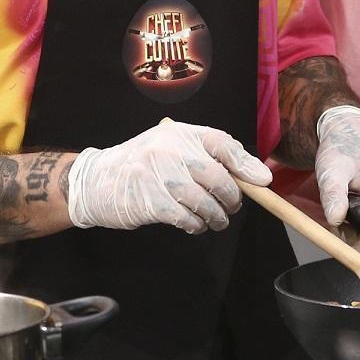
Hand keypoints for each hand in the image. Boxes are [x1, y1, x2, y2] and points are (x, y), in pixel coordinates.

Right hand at [66, 120, 270, 233]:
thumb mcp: (172, 149)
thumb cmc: (143, 165)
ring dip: (216, 217)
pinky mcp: (151, 202)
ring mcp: (160, 176)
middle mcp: (170, 150)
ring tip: (214, 220)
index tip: (262, 182)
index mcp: (180, 134)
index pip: (221, 142)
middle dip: (232, 198)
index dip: (245, 163)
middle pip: (218, 177)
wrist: (97, 180)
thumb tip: (255, 176)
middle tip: (230, 207)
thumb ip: (208, 156)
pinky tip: (193, 225)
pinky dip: (196, 226)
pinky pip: (187, 218)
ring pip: (205, 202)